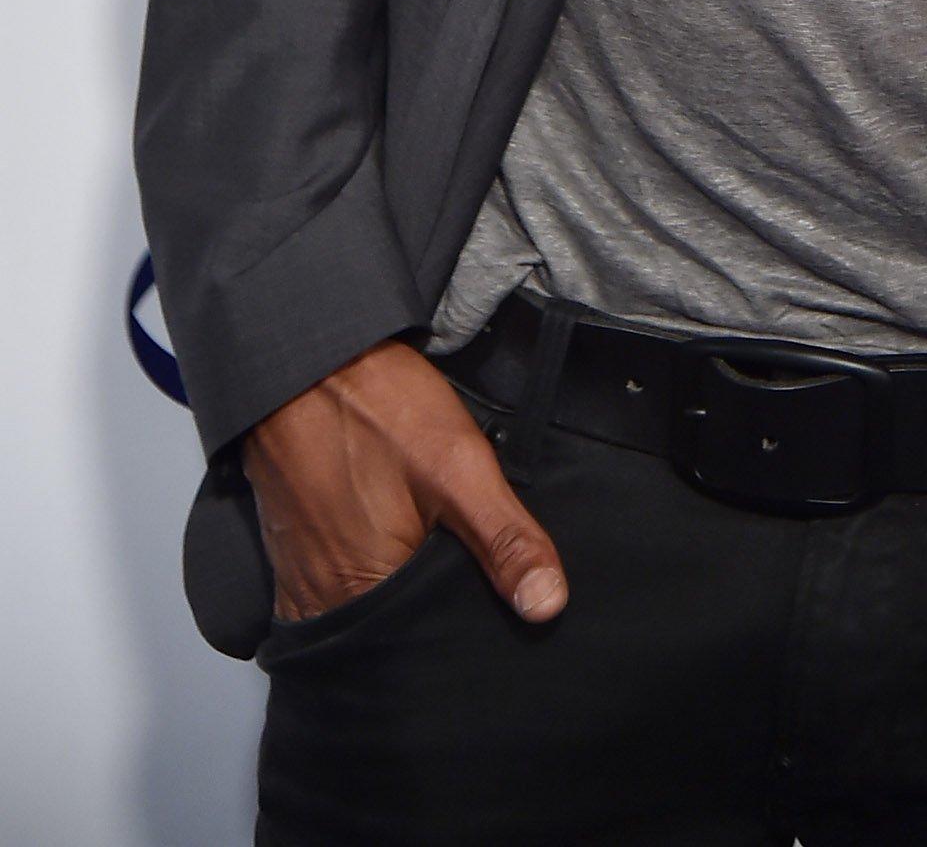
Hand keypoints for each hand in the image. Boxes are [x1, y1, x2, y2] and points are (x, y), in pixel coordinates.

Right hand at [243, 337, 568, 626]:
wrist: (305, 358)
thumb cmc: (376, 408)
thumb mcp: (460, 468)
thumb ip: (504, 540)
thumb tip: (547, 606)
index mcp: (362, 598)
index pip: (421, 656)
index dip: (458, 643)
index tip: (488, 627)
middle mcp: (320, 603)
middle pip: (389, 640)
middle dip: (430, 626)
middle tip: (467, 587)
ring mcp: (300, 580)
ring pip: (364, 617)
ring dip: (399, 602)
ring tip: (433, 568)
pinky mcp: (291, 554)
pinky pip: (336, 591)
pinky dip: (368, 581)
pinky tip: (394, 549)